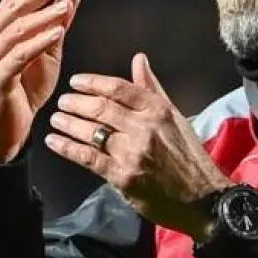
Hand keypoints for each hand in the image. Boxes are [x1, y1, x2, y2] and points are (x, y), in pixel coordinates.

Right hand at [0, 0, 81, 162]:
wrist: (6, 130)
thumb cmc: (26, 90)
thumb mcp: (47, 54)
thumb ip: (57, 25)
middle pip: (13, 7)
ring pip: (15, 29)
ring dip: (41, 15)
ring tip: (64, 6)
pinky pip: (17, 57)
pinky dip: (37, 42)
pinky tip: (55, 33)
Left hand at [45, 53, 233, 238]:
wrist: (201, 199)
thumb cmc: (188, 156)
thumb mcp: (174, 117)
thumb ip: (151, 88)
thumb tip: (138, 59)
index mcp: (157, 110)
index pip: (119, 88)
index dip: (93, 82)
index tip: (75, 82)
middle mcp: (144, 128)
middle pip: (101, 108)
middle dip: (76, 103)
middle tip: (62, 101)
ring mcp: (132, 153)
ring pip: (92, 132)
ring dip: (69, 123)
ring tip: (55, 119)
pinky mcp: (122, 176)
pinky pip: (89, 158)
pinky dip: (68, 148)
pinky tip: (55, 142)